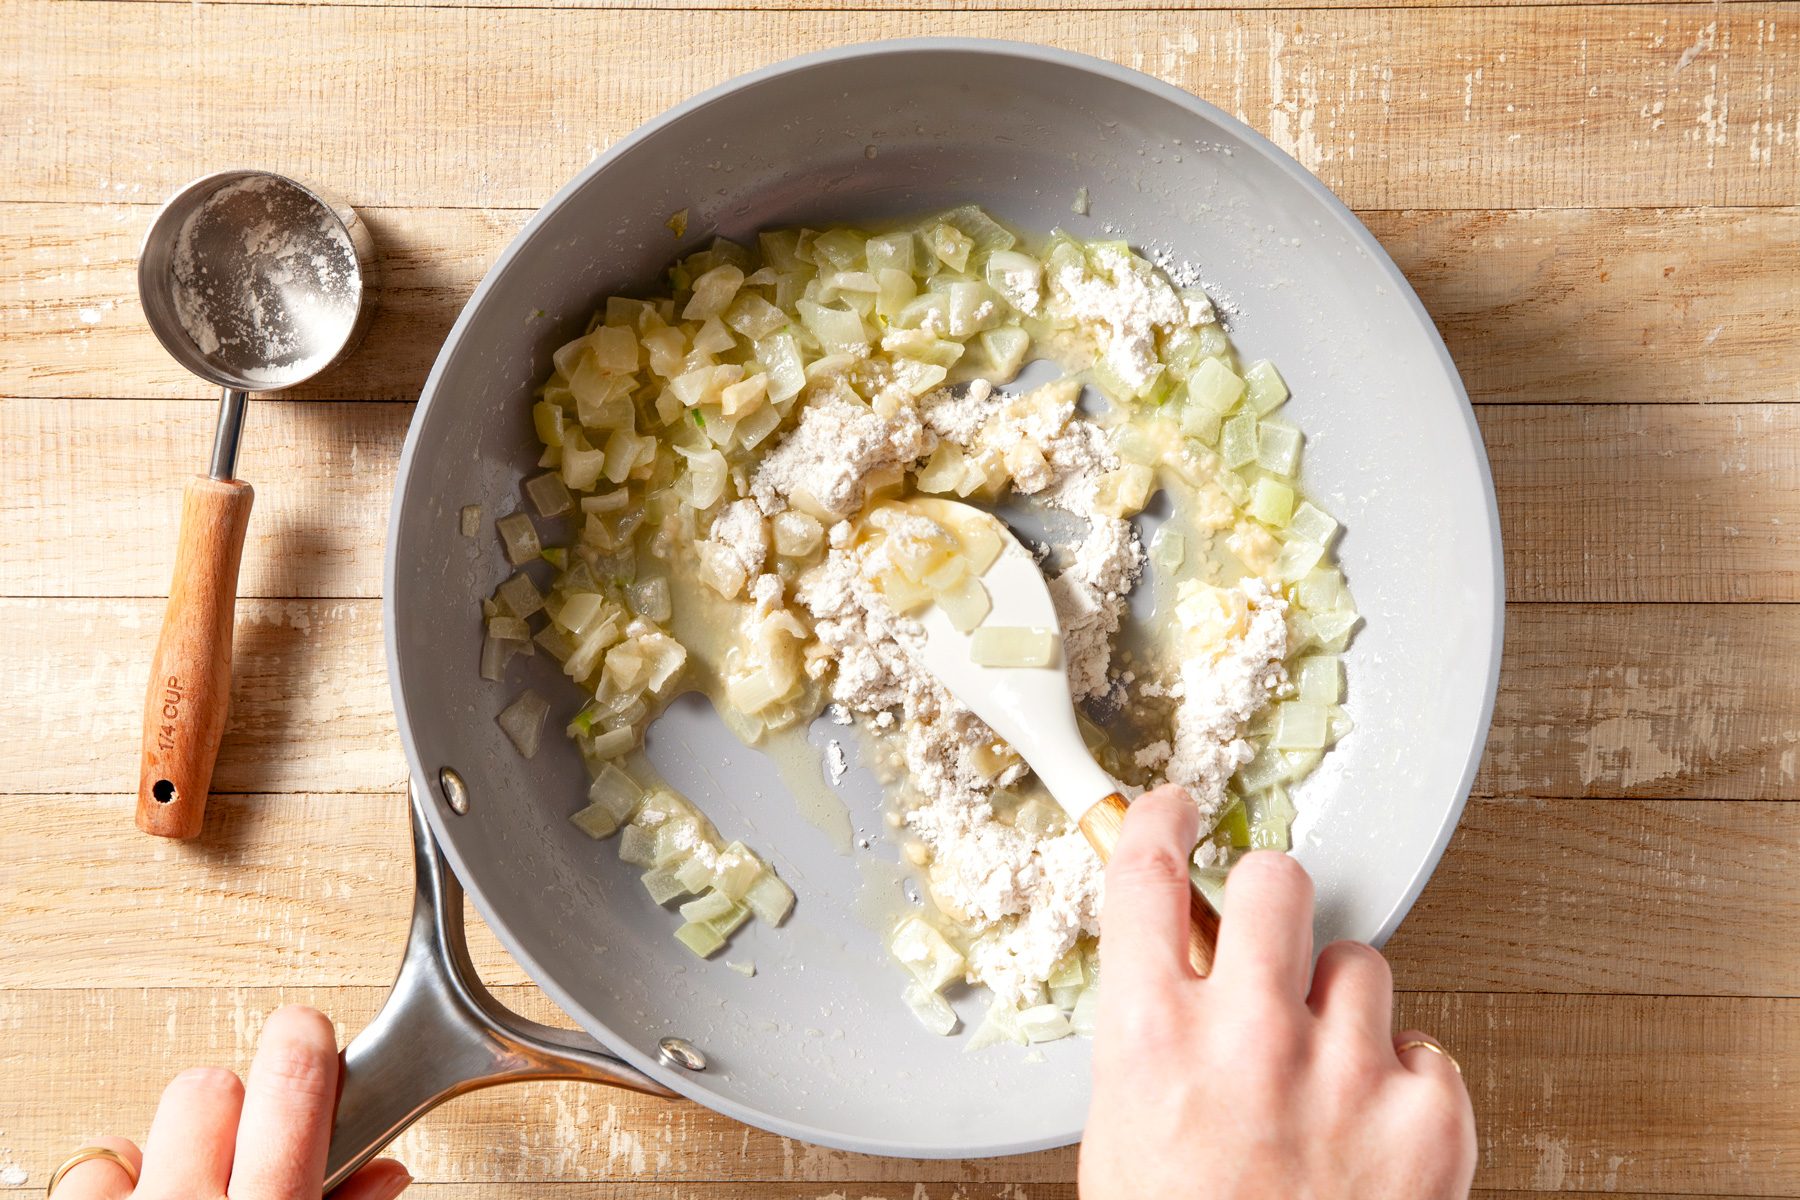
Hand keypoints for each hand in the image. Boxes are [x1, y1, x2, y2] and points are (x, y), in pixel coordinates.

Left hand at [51, 1006, 408, 1199]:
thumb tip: (385, 1170)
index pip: (293, 1084)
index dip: (307, 1045)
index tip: (313, 1034)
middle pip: (213, 1086)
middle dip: (245, 1102)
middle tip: (261, 1129)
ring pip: (157, 1116)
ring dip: (189, 1138)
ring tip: (207, 1180)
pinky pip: (99, 1160)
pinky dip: (127, 1173)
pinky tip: (154, 1198)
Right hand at [1080, 786, 1476, 1198]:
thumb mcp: (1125, 1128)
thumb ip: (1154, 1034)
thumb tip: (1178, 965)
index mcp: (1151, 1039)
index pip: (1148, 877)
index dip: (1159, 821)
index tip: (1174, 808)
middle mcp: (1248, 1037)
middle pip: (1272, 879)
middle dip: (1269, 900)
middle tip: (1268, 935)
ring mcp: (1346, 1072)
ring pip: (1359, 962)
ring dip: (1340, 1005)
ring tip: (1321, 1074)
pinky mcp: (1429, 1118)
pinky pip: (1425, 1048)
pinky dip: (1402, 1081)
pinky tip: (1370, 1128)